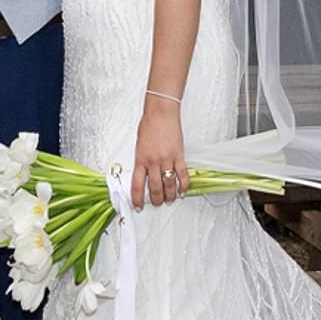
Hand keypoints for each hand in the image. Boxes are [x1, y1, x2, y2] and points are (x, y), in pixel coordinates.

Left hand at [130, 94, 185, 208]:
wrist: (161, 113)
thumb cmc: (149, 125)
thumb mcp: (139, 145)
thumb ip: (142, 161)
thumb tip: (144, 175)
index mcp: (140, 160)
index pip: (137, 185)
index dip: (137, 199)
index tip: (138, 206)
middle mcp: (153, 162)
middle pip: (155, 188)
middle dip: (156, 199)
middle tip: (157, 203)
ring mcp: (167, 160)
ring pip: (169, 184)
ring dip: (170, 195)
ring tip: (170, 199)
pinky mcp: (179, 156)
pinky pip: (182, 175)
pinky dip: (183, 185)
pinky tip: (182, 190)